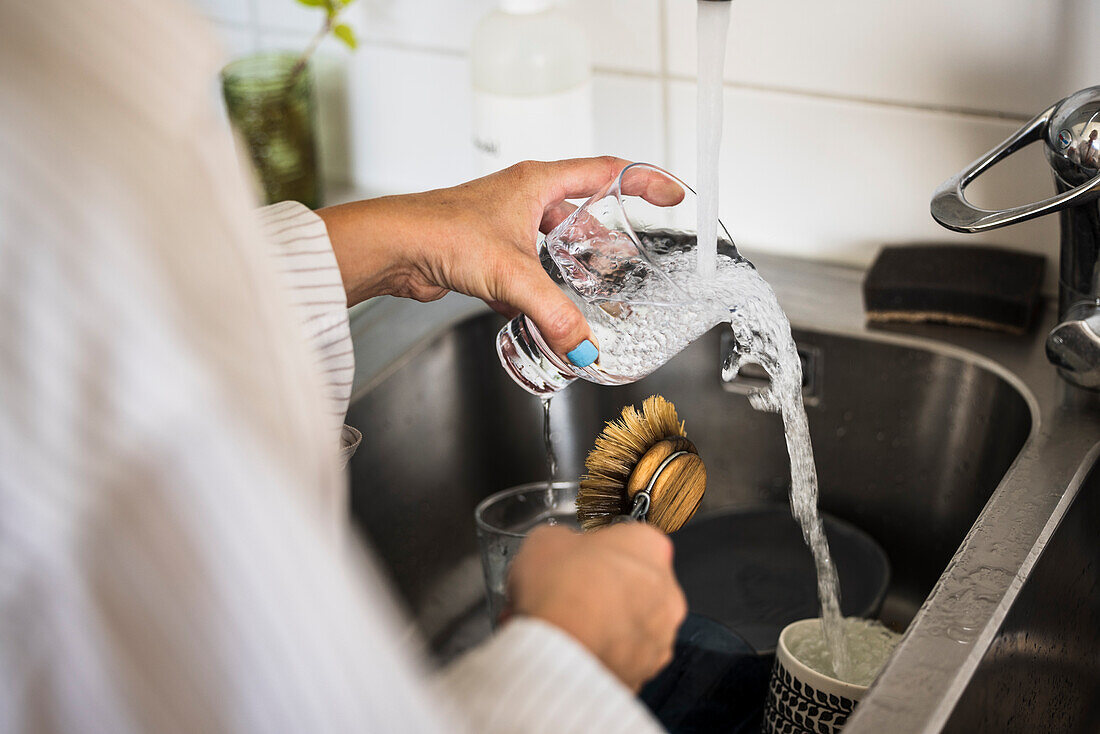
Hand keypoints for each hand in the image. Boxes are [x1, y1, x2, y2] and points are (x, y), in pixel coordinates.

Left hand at [316, 157, 681, 360]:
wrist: (393, 248)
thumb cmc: (440, 232)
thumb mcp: (511, 274)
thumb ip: (553, 313)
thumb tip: (582, 347)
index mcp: (537, 183)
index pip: (605, 172)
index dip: (643, 182)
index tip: (670, 195)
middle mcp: (522, 198)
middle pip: (580, 213)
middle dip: (606, 240)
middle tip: (629, 261)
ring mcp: (503, 225)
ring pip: (551, 244)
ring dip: (571, 268)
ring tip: (594, 291)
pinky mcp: (486, 253)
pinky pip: (525, 269)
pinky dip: (538, 289)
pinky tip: (544, 311)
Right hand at [506, 523, 686, 691]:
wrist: (561, 644)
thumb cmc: (561, 588)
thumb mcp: (546, 539)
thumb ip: (565, 541)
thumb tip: (559, 548)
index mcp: (650, 545)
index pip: (630, 541)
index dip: (599, 551)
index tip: (579, 560)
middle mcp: (666, 589)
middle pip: (636, 584)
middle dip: (609, 589)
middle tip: (573, 594)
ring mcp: (661, 632)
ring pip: (635, 623)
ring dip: (611, 623)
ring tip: (572, 626)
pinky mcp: (649, 668)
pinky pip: (628, 656)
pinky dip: (609, 653)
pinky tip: (580, 648)